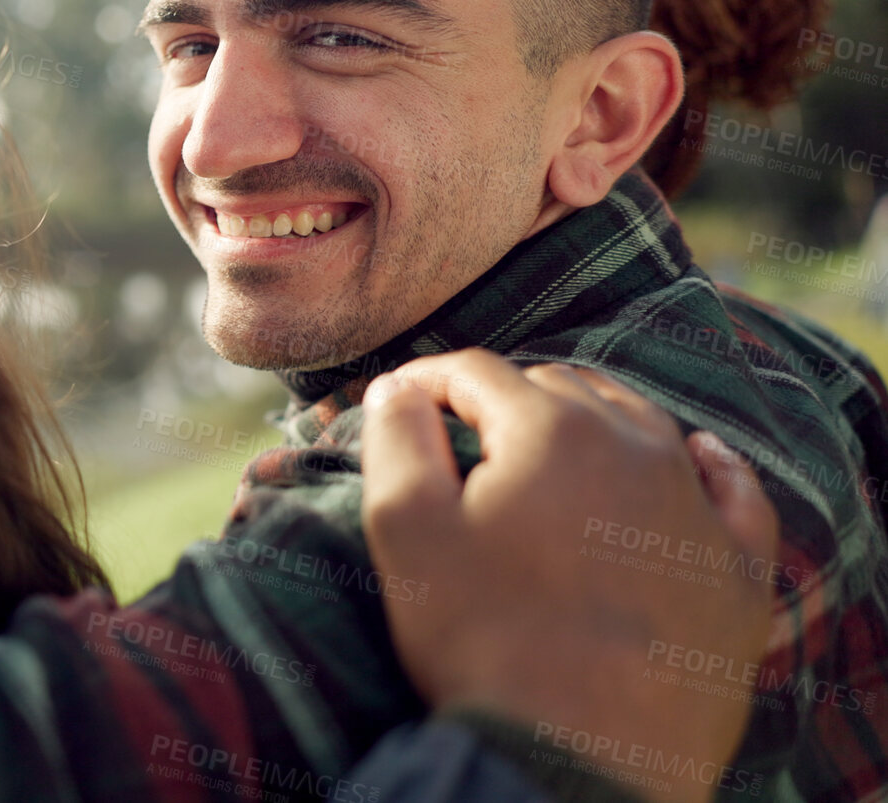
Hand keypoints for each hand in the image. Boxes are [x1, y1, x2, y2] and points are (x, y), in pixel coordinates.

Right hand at [359, 348, 777, 802]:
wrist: (577, 761)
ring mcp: (698, 509)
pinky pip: (736, 493)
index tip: (399, 400)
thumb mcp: (408, 532)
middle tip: (463, 436)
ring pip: (643, 426)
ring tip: (550, 448)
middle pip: (561, 388)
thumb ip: (397, 440)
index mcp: (551, 431)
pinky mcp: (738, 572)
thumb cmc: (481, 640)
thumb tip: (397, 388)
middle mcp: (637, 448)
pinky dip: (711, 466)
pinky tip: (698, 456)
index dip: (429, 381)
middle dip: (506, 400)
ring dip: (591, 422)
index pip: (479, 374)